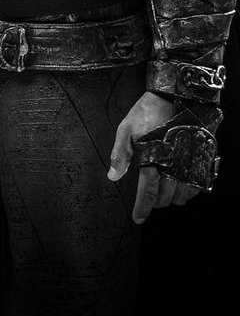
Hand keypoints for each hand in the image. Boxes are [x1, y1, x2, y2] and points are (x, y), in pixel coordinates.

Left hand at [107, 90, 200, 222]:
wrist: (177, 97)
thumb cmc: (148, 112)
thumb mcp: (126, 130)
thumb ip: (120, 155)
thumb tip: (113, 177)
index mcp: (153, 160)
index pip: (147, 193)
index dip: (142, 208)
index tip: (138, 218)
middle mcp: (174, 166)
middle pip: (165, 197)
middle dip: (155, 203)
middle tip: (148, 200)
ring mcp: (190, 164)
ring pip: (183, 195)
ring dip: (172, 198)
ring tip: (162, 194)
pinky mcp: (201, 160)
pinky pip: (197, 185)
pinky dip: (188, 191)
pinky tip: (180, 185)